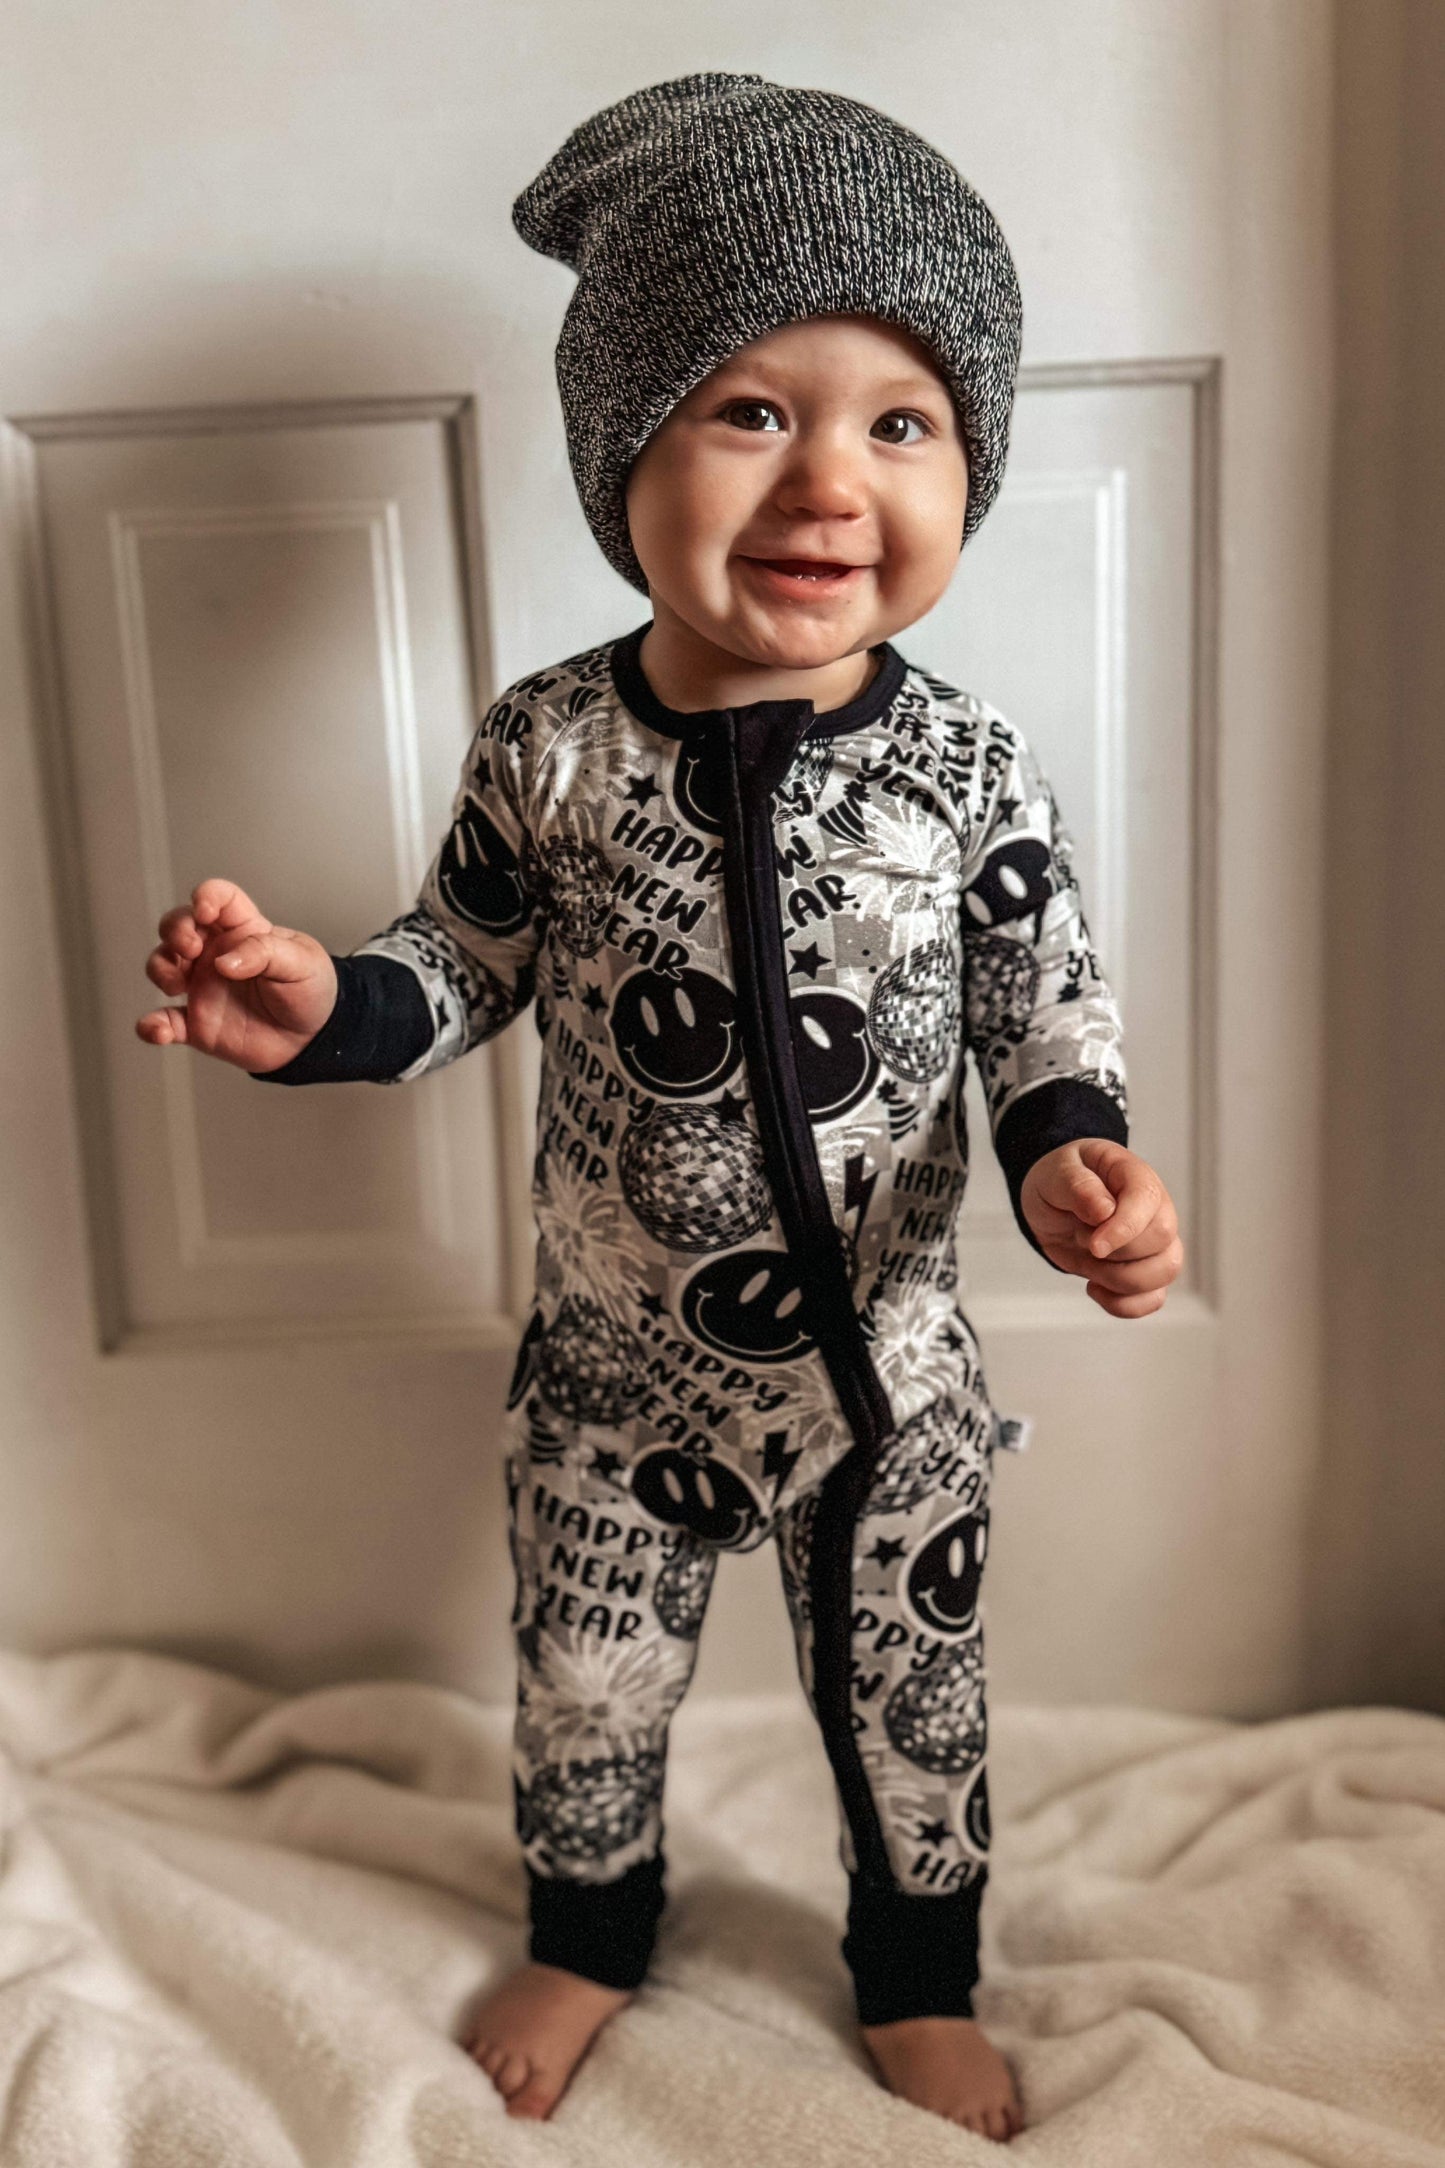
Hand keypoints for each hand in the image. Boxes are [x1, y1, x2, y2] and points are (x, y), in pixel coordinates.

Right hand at [136, 878, 337, 1073]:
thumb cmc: (310, 991)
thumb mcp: (301, 963)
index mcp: (244, 930)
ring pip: (162, 965)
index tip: (205, 911)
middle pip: (178, 924)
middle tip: (191, 948)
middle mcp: (216, 953)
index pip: (218, 898)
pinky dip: (153, 1025)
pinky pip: (164, 1021)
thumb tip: (223, 962)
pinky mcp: (197, 1023)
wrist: (314, 1040)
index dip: (206, 896)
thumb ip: (264, 953)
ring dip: (160, 968)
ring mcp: (203, 986)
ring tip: (176, 985)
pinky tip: (159, 1031)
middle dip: (175, 930)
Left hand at [1020, 1139, 1182, 1315]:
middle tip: (1082, 1241)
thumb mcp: (1055, 1174)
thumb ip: (1077, 1186)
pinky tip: (1094, 1288)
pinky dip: (1123, 1304)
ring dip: (1120, 1280)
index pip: (1148, 1200)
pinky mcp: (1143, 1271)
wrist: (1051, 1205)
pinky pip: (1152, 1298)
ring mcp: (1153, 1243)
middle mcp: (1153, 1209)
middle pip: (1162, 1239)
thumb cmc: (1059, 1182)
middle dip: (1117, 1253)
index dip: (1125, 1228)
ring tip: (1088, 1265)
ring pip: (1166, 1271)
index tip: (1094, 1245)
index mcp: (1134, 1177)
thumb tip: (1104, 1211)